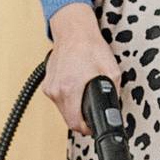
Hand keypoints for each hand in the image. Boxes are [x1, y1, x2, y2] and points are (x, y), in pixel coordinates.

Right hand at [43, 5, 123, 135]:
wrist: (73, 31)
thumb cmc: (91, 47)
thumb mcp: (111, 71)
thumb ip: (112, 93)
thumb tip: (113, 109)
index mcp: (71, 88)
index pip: (75, 123)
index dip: (87, 128)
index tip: (93, 126)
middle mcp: (56, 90)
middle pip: (69, 119)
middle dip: (82, 118)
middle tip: (91, 110)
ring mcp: (49, 87)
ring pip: (63, 110)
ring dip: (74, 108)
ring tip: (83, 93)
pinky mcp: (46, 84)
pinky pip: (58, 99)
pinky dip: (67, 97)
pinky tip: (75, 85)